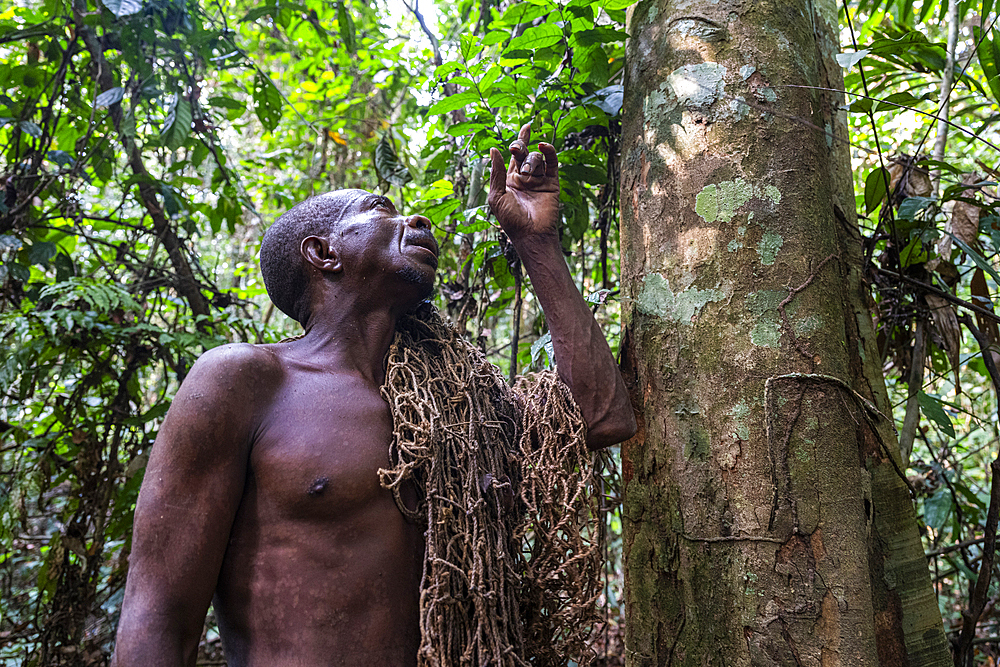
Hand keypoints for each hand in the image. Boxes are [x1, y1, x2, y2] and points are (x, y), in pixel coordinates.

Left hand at [488, 123, 559, 241]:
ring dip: (531, 161)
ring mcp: (539, 180)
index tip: (525, 128)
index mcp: (510, 180)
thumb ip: (496, 172)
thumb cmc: (510, 219)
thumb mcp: (497, 195)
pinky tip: (544, 146)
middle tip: (516, 149)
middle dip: (520, 147)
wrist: (531, 234)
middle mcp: (525, 178)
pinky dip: (550, 153)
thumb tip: (494, 149)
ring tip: (528, 174)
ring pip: (537, 158)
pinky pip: (552, 163)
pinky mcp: (552, 183)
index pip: (514, 156)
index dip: (520, 141)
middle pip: (525, 153)